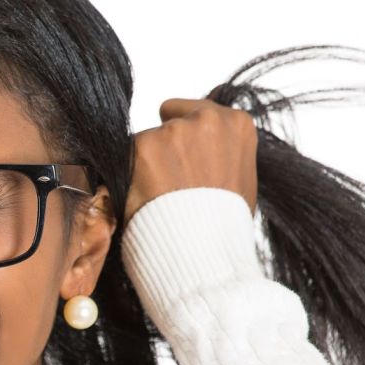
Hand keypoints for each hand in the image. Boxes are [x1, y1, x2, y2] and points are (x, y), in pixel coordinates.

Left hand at [124, 98, 257, 226]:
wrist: (203, 252)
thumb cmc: (224, 226)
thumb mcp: (240, 181)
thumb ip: (221, 155)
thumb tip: (203, 153)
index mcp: (236, 124)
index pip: (198, 113)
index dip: (187, 139)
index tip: (186, 160)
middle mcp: (206, 119)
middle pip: (169, 124)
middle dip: (166, 150)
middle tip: (173, 187)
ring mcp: (173, 131)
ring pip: (145, 142)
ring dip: (146, 166)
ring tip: (162, 199)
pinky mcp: (141, 146)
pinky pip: (123, 157)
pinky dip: (127, 177)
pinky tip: (145, 199)